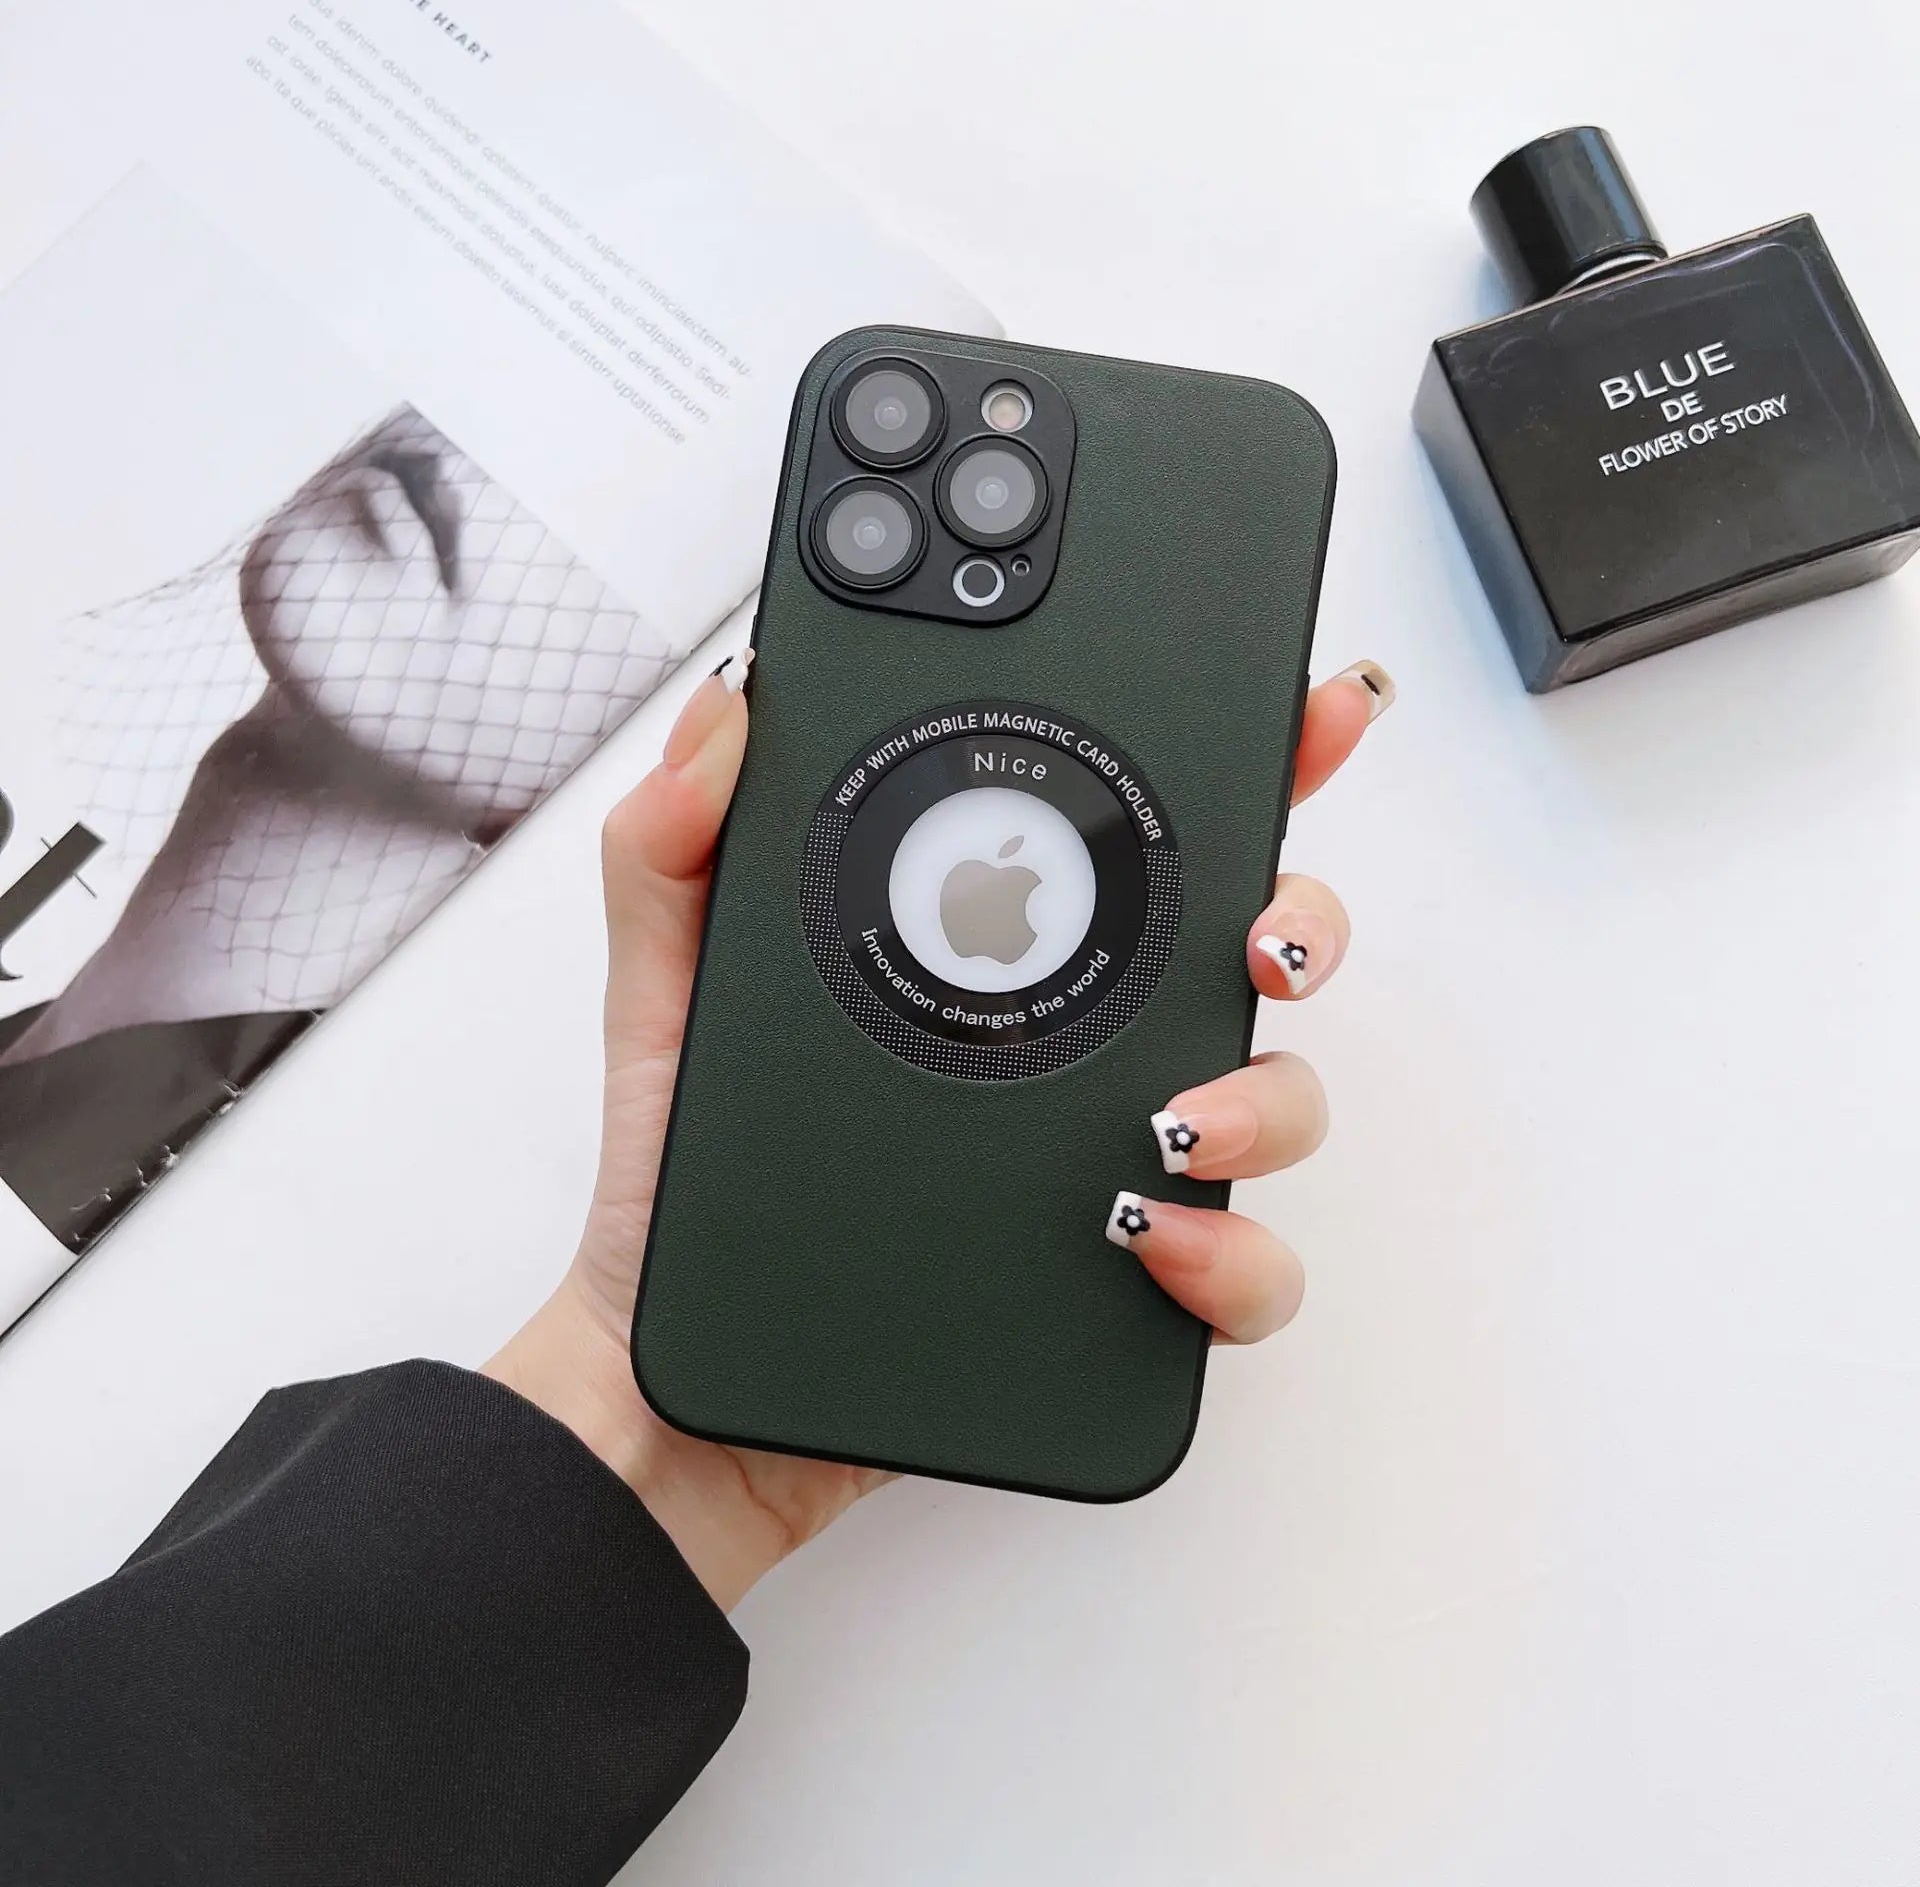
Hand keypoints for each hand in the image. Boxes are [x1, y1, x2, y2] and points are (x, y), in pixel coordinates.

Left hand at [485, 654, 1391, 1609]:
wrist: (687, 1381)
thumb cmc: (682, 1180)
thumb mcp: (668, 997)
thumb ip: (673, 846)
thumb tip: (728, 701)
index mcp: (995, 952)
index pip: (1135, 840)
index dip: (1242, 761)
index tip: (1302, 707)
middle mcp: (1078, 1048)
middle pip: (1251, 950)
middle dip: (1302, 918)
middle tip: (1260, 939)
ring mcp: (1117, 1164)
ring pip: (1280, 1102)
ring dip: (1270, 1097)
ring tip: (1174, 1124)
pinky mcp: (1124, 1287)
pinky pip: (1242, 1273)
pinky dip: (1232, 1256)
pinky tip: (1145, 1238)